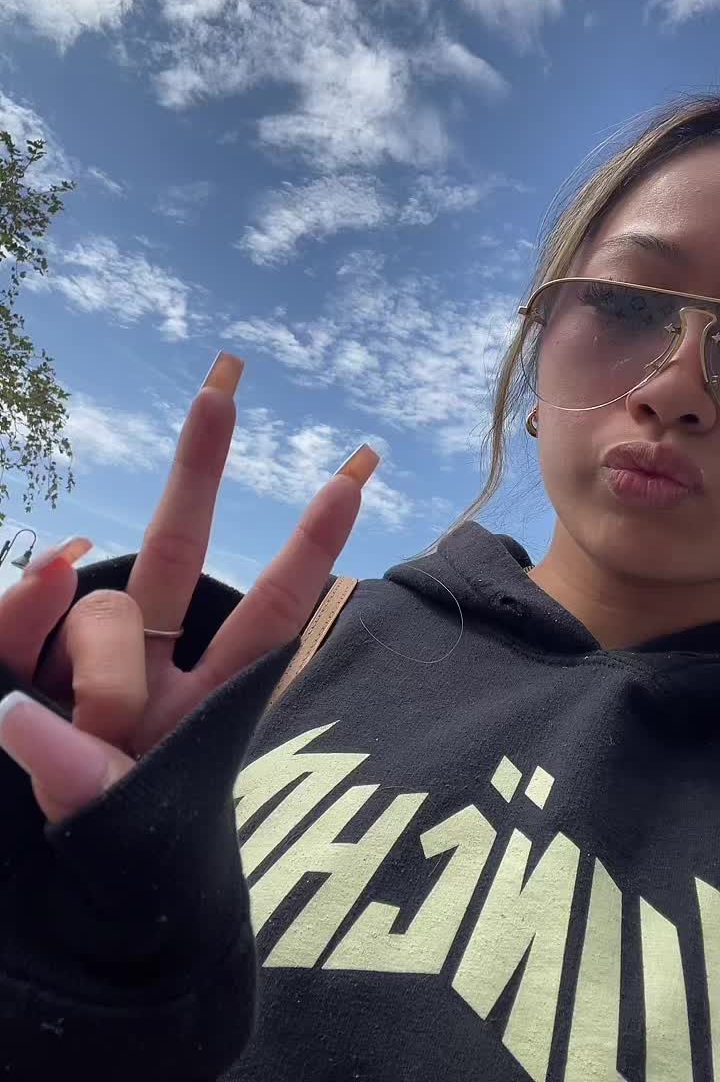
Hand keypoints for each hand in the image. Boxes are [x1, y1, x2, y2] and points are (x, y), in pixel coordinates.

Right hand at [0, 353, 379, 823]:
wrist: (44, 888)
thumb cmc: (106, 856)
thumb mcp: (106, 827)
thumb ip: (77, 772)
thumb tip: (23, 706)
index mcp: (205, 705)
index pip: (269, 614)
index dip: (311, 546)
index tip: (357, 470)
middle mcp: (153, 664)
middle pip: (179, 546)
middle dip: (200, 463)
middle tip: (228, 373)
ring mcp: (84, 654)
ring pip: (99, 608)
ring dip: (91, 679)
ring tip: (72, 740)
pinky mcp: (20, 651)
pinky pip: (18, 613)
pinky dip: (18, 613)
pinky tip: (30, 609)